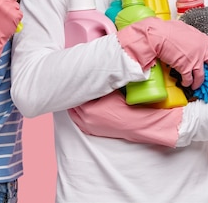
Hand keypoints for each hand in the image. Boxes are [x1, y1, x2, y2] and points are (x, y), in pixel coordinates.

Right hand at [0, 0, 22, 54]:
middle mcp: (1, 1)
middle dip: (9, 1)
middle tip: (4, 8)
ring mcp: (9, 8)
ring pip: (16, 4)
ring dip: (12, 9)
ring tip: (5, 16)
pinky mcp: (16, 16)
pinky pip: (19, 12)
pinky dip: (16, 16)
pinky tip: (9, 20)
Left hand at [68, 91, 183, 146]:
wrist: (134, 123)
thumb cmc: (124, 107)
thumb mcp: (111, 92)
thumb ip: (100, 84)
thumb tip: (94, 75)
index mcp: (88, 110)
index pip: (76, 96)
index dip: (77, 87)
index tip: (76, 81)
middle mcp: (85, 119)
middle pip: (73, 105)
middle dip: (75, 96)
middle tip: (75, 87)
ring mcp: (88, 126)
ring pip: (74, 114)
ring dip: (76, 106)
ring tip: (77, 97)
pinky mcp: (92, 131)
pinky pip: (79, 122)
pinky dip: (78, 115)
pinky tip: (81, 109)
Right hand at [117, 17, 207, 88]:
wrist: (160, 36)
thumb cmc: (168, 29)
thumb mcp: (184, 27)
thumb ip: (190, 33)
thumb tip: (188, 34)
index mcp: (202, 39)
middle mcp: (201, 51)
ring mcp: (194, 61)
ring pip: (202, 76)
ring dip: (200, 82)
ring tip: (197, 85)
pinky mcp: (185, 68)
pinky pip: (189, 79)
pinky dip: (187, 83)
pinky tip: (185, 83)